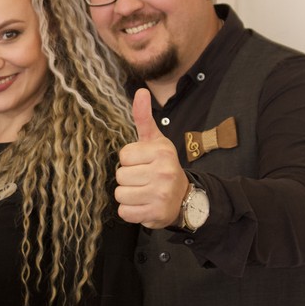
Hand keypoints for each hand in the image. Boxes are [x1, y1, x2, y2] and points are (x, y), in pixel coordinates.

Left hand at [115, 88, 188, 229]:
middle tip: (144, 179)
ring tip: (143, 191)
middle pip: (120, 176)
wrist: (184, 197)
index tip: (143, 163)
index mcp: (161, 152)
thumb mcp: (155, 140)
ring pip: (121, 194)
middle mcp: (163, 172)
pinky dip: (131, 211)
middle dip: (128, 179)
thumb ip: (144, 117)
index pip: (124, 156)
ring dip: (128, 195)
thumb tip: (141, 91)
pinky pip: (125, 212)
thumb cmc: (163, 165)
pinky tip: (143, 204)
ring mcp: (160, 194)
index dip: (130, 161)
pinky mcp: (155, 214)